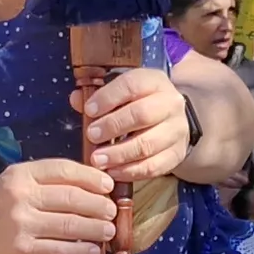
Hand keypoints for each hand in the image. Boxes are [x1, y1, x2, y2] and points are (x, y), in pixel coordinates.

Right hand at [0, 160, 117, 253]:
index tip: (109, 186)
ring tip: (108, 231)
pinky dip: (81, 251)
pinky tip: (93, 252)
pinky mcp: (23, 250)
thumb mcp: (13, 184)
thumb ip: (45, 182)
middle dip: (99, 205)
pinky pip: (61, 250)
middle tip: (112, 212)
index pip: (65, 170)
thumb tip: (90, 187)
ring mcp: (22, 224)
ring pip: (71, 224)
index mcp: (22, 175)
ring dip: (96, 229)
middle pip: (73, 198)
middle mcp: (22, 196)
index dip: (92, 178)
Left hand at [76, 65, 189, 182]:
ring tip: (97, 160)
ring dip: (119, 154)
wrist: (171, 120)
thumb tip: (76, 98)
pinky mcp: (177, 154)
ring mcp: (177, 130)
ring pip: (148, 144)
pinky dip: (130, 171)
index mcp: (155, 82)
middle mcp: (170, 104)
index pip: (132, 85)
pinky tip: (113, 171)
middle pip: (142, 114)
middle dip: (113, 126)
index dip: (108, 98)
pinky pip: (154, 166)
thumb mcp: (123, 93)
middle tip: (91, 136)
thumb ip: (100, 96)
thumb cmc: (139, 104)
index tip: (89, 110)